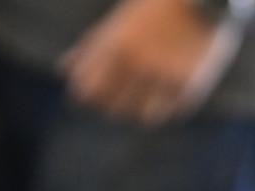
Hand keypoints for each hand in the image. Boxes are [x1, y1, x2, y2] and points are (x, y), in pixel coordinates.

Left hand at [60, 0, 243, 123]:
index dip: (85, 92)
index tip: (91, 89)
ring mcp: (165, 77)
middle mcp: (138, 65)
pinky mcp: (189, 86)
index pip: (86, 89)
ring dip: (138, 108)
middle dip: (110, 101)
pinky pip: (169, 112)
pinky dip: (164, 106)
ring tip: (142, 94)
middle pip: (111, 106)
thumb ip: (91, 45)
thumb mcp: (120, 18)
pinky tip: (165, 91)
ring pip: (140, 116)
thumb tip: (64, 68)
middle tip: (117, 92)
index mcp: (116, 44)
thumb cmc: (158, 4)